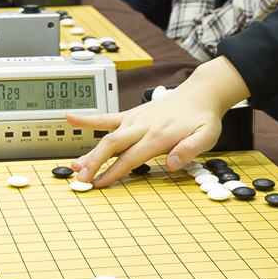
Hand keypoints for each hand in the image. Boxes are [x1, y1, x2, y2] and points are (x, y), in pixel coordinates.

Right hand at [69, 57, 250, 186]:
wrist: (199, 94)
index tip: (100, 184)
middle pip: (113, 145)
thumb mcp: (207, 136)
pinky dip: (88, 119)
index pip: (131, 157)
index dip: (114, 172)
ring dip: (90, 151)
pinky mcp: (131, 115)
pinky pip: (107, 117)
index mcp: (159, 135)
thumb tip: (173, 163)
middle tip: (81, 178)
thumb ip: (190, 149)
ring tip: (74, 165)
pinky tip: (70, 118)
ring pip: (107, 135)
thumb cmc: (202, 118)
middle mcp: (143, 126)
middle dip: (95, 162)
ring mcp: (134, 120)